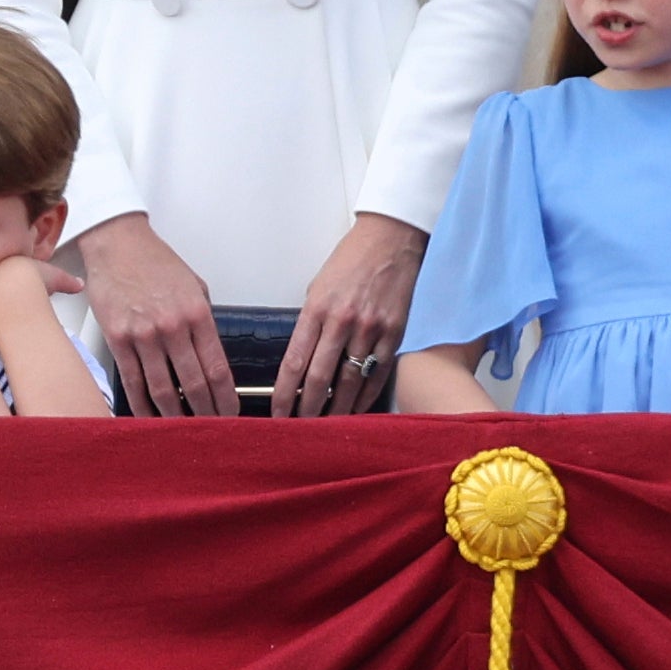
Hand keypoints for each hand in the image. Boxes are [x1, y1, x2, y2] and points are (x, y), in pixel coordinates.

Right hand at [75, 213, 232, 415]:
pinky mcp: (117, 338)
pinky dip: (142, 405)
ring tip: (182, 430)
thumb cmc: (156, 262)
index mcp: (198, 314)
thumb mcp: (194, 286)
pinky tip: (149, 417)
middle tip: (211, 430)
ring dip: (174, 416)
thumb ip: (203, 322)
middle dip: (205, 413)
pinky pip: (132, 381)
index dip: (225, 398)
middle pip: (194, 384)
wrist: (118, 244)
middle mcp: (172, 326)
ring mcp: (143, 334)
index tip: (230, 414)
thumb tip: (208, 355)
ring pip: (163, 389)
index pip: (217, 368)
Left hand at [271, 212, 430, 419]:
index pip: (294, 362)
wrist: (390, 240)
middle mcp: (342, 322)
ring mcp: (370, 329)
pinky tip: (356, 410)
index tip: (277, 413)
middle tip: (299, 429)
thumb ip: (310, 323)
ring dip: (335, 409)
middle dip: (306, 409)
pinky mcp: (394, 334)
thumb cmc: (350, 261)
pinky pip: (377, 374)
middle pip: (319, 378)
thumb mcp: (317, 288)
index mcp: (317, 310)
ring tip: (325, 426)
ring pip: (349, 382)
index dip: (284, 394)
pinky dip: (365, 396)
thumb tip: (302, 359)